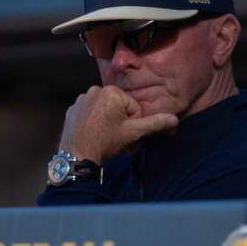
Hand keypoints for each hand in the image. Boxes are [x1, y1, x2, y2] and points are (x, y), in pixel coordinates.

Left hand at [58, 85, 177, 164]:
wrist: (77, 155)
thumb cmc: (105, 142)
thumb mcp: (133, 133)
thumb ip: (153, 123)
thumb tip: (173, 119)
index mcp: (111, 92)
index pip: (133, 107)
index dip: (134, 124)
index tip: (128, 136)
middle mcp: (95, 90)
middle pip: (118, 108)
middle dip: (122, 124)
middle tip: (119, 140)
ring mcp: (81, 99)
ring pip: (104, 110)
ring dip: (109, 122)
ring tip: (106, 138)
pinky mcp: (73, 109)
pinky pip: (90, 113)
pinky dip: (94, 122)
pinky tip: (94, 134)